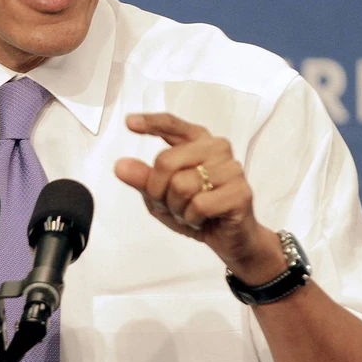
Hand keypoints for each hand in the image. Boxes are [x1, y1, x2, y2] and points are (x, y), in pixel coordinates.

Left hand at [115, 112, 284, 280]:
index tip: (128, 122)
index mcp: (197, 141)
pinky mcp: (241, 191)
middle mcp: (216, 148)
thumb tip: (120, 166)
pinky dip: (193, 219)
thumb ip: (143, 178)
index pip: (171, 125)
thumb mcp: (161, 196)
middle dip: (159, 191)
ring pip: (181, 185)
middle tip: (173, 204)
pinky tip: (204, 219)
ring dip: (178, 208)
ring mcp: (231, 168)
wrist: (230, 239)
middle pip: (166, 161)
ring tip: (191, 212)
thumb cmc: (197, 211)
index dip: (150, 122)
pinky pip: (199, 205)